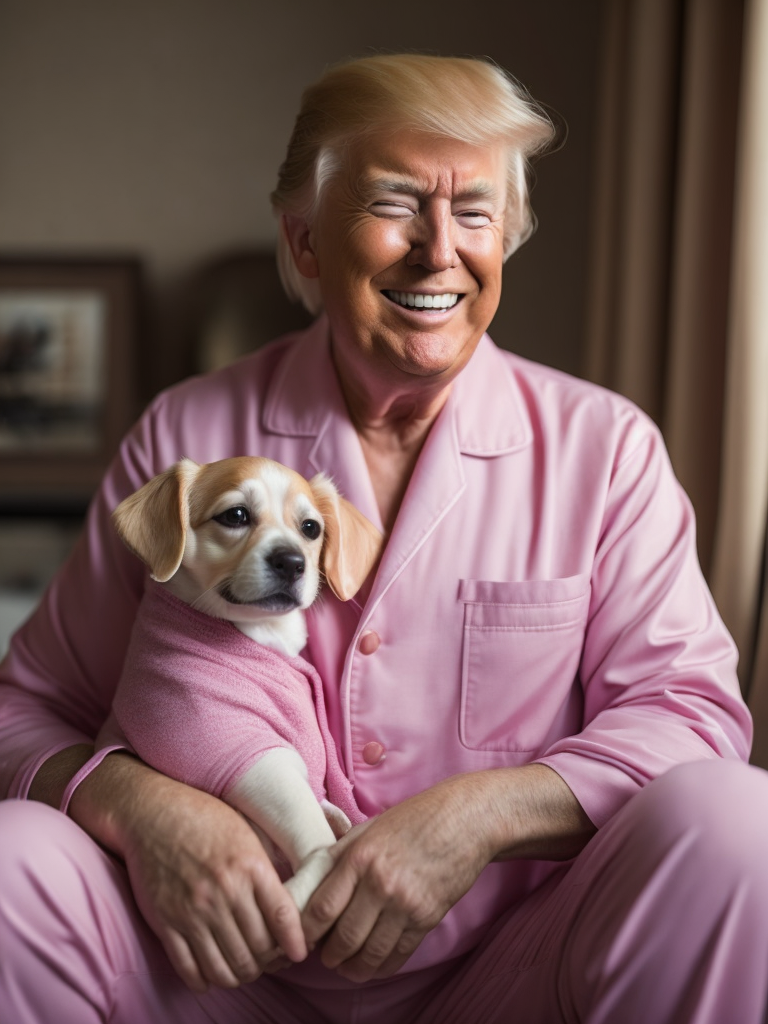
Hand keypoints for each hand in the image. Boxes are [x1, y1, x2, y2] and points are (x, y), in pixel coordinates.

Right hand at [69, 753, 306, 991]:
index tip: (298, 953)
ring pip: (227, 967)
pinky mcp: (166, 923)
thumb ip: (265, 872)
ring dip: (240, 976)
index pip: (283, 918)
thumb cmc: (204, 819)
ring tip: (243, 969)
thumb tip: (287, 910)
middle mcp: (225, 892)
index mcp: (250, 867)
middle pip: (257, 950)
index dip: (295, 943)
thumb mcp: (246, 835)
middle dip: (268, 962)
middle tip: (269, 961)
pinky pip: (190, 969)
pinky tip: (211, 976)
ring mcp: (194, 911)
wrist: (152, 813)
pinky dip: (205, 981)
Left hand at [301, 775, 498, 982]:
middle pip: (344, 937)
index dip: (306, 931)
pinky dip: (382, 967)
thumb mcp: (371, 827)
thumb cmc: (415, 818)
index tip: (302, 938)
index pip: (322, 908)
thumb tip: (311, 880)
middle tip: (325, 957)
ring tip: (346, 968)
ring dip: (353, 968)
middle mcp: (380, 883)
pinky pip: (399, 954)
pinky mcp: (428, 918)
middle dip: (329, 956)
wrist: (465, 819)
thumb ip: (341, 854)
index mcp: (359, 857)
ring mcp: (405, 904)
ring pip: (370, 953)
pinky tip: (374, 966)